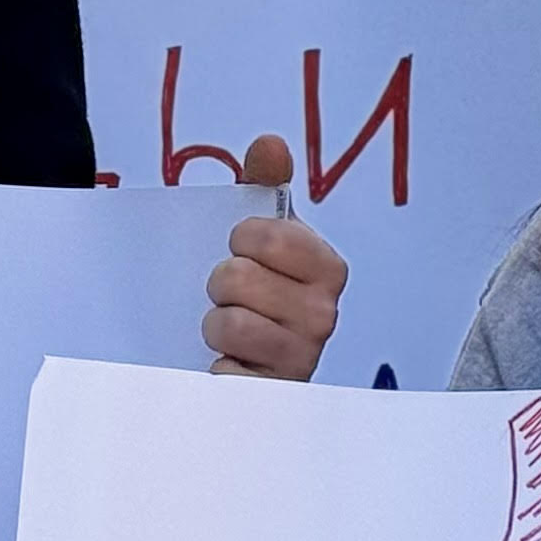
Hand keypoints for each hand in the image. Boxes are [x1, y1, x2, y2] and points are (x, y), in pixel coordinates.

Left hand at [206, 131, 345, 379]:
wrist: (249, 358)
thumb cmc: (260, 289)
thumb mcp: (261, 235)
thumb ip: (264, 184)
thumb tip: (270, 143)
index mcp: (327, 268)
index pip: (268, 235)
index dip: (242, 236)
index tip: (242, 245)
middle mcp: (323, 315)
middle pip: (237, 278)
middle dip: (220, 283)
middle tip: (229, 294)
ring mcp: (301, 359)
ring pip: (228, 324)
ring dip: (213, 324)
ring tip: (226, 330)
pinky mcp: (273, 398)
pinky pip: (228, 376)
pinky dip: (217, 369)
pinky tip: (228, 365)